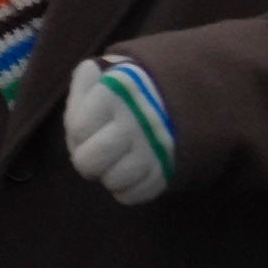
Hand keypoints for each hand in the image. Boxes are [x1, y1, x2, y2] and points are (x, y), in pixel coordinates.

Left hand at [63, 53, 180, 206]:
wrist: (189, 97)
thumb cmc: (135, 89)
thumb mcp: (109, 72)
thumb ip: (86, 81)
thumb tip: (87, 81)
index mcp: (116, 92)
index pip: (78, 129)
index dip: (78, 133)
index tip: (89, 128)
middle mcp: (135, 120)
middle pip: (88, 163)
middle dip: (88, 161)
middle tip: (99, 153)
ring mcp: (154, 148)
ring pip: (111, 182)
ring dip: (110, 175)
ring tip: (119, 160)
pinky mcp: (168, 171)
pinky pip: (133, 196)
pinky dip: (128, 189)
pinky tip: (133, 171)